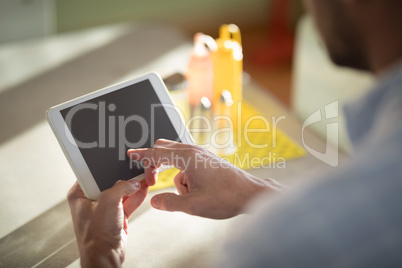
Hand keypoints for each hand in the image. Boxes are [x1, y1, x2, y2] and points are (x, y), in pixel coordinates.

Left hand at [67, 174, 155, 266]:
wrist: (105, 257)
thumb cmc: (96, 235)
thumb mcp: (108, 202)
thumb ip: (121, 187)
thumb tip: (132, 182)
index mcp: (79, 195)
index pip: (93, 174)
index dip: (106, 168)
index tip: (118, 161)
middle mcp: (90, 202)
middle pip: (110, 183)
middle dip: (123, 178)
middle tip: (133, 170)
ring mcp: (104, 210)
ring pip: (121, 193)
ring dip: (132, 187)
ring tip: (143, 178)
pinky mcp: (115, 218)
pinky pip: (127, 203)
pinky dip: (136, 197)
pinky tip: (143, 189)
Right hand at [128, 139, 284, 218]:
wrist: (250, 194)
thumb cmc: (227, 197)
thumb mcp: (193, 205)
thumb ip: (169, 203)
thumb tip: (154, 201)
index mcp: (188, 157)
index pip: (157, 153)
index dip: (142, 155)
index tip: (130, 153)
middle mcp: (194, 151)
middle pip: (165, 149)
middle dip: (155, 163)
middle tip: (152, 181)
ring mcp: (202, 155)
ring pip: (176, 160)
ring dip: (175, 176)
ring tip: (187, 196)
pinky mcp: (207, 161)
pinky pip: (187, 165)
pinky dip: (185, 177)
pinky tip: (196, 192)